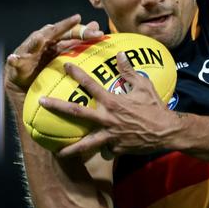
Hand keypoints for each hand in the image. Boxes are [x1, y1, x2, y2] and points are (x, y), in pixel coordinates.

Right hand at [4, 14, 103, 96]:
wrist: (26, 84)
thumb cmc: (45, 66)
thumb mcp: (63, 53)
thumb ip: (77, 40)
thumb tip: (96, 26)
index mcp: (53, 40)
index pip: (69, 33)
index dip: (82, 31)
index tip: (98, 31)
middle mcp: (40, 43)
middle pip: (52, 33)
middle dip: (63, 27)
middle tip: (75, 20)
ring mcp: (28, 52)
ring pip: (32, 44)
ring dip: (35, 41)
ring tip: (40, 38)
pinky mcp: (16, 65)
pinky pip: (14, 62)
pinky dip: (14, 60)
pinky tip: (13, 58)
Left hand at [40, 52, 179, 157]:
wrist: (167, 131)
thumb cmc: (155, 107)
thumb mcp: (144, 86)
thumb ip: (129, 71)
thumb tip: (120, 54)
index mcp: (113, 101)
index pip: (91, 85)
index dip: (77, 74)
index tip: (65, 66)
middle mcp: (108, 119)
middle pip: (77, 113)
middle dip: (57, 107)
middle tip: (41, 102)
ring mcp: (111, 136)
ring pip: (86, 143)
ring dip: (71, 148)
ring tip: (58, 153)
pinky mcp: (117, 148)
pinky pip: (107, 149)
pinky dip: (105, 149)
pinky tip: (104, 152)